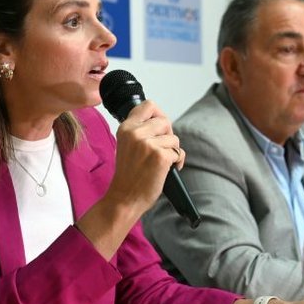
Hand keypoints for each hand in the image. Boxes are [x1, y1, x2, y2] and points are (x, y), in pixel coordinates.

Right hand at [76, 100, 182, 259]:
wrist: (124, 198)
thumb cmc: (128, 175)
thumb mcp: (126, 145)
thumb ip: (140, 131)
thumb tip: (161, 122)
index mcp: (126, 128)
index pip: (148, 105)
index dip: (158, 114)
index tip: (160, 127)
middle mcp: (136, 133)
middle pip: (165, 121)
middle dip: (168, 135)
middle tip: (162, 149)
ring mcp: (148, 144)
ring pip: (174, 138)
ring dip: (173, 150)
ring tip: (163, 162)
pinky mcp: (160, 156)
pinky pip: (178, 152)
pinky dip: (178, 161)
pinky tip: (169, 169)